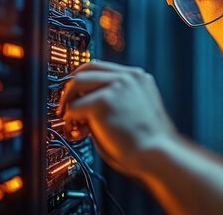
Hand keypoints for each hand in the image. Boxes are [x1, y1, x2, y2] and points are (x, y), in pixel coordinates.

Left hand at [57, 60, 176, 176]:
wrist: (157, 153)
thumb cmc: (148, 141)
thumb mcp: (135, 110)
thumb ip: (115, 100)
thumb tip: (87, 103)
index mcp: (139, 78)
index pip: (102, 68)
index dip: (84, 80)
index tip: (75, 94)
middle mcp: (129, 77)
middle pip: (86, 68)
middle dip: (70, 87)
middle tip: (65, 107)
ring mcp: (117, 86)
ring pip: (76, 83)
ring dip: (68, 103)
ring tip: (72, 123)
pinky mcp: (105, 100)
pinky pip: (74, 107)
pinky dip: (71, 121)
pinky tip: (80, 133)